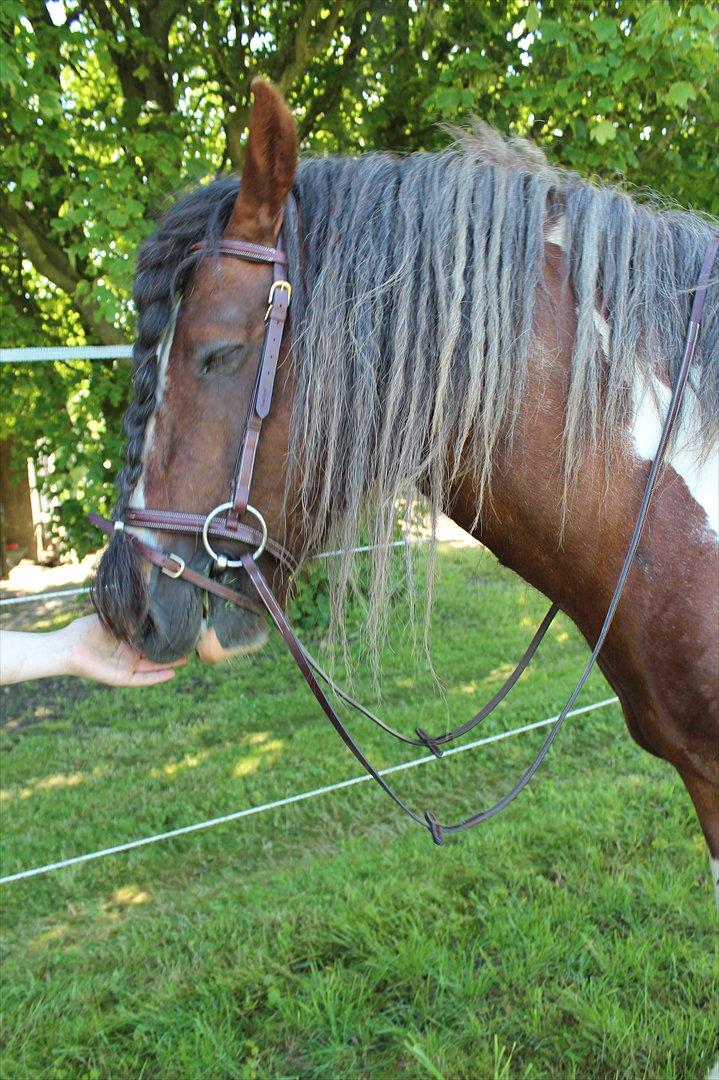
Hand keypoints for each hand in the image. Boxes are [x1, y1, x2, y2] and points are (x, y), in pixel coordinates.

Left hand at [64, 614, 185, 686]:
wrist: (69, 647)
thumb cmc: (86, 629)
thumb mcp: (113, 619)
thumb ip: (130, 616)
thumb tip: (150, 607)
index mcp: (127, 639)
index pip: (150, 638)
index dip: (164, 636)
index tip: (180, 629)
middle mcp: (129, 653)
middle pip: (155, 654)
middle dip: (171, 650)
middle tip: (190, 645)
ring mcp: (126, 666)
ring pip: (153, 666)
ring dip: (169, 664)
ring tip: (186, 658)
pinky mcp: (122, 677)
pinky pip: (143, 679)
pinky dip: (157, 677)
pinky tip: (172, 673)